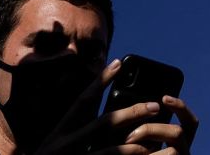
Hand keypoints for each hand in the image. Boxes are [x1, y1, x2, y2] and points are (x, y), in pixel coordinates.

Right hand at [32, 63, 199, 154]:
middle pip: (104, 122)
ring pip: (111, 144)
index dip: (100, 81)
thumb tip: (98, 115)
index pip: (83, 100)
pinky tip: (142, 152)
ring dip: (136, 138)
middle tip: (155, 104)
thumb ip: (73, 130)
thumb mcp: (55, 144)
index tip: (117, 63)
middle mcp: (66, 142)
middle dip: (132, 111)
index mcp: (60, 130)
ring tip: (155, 134)